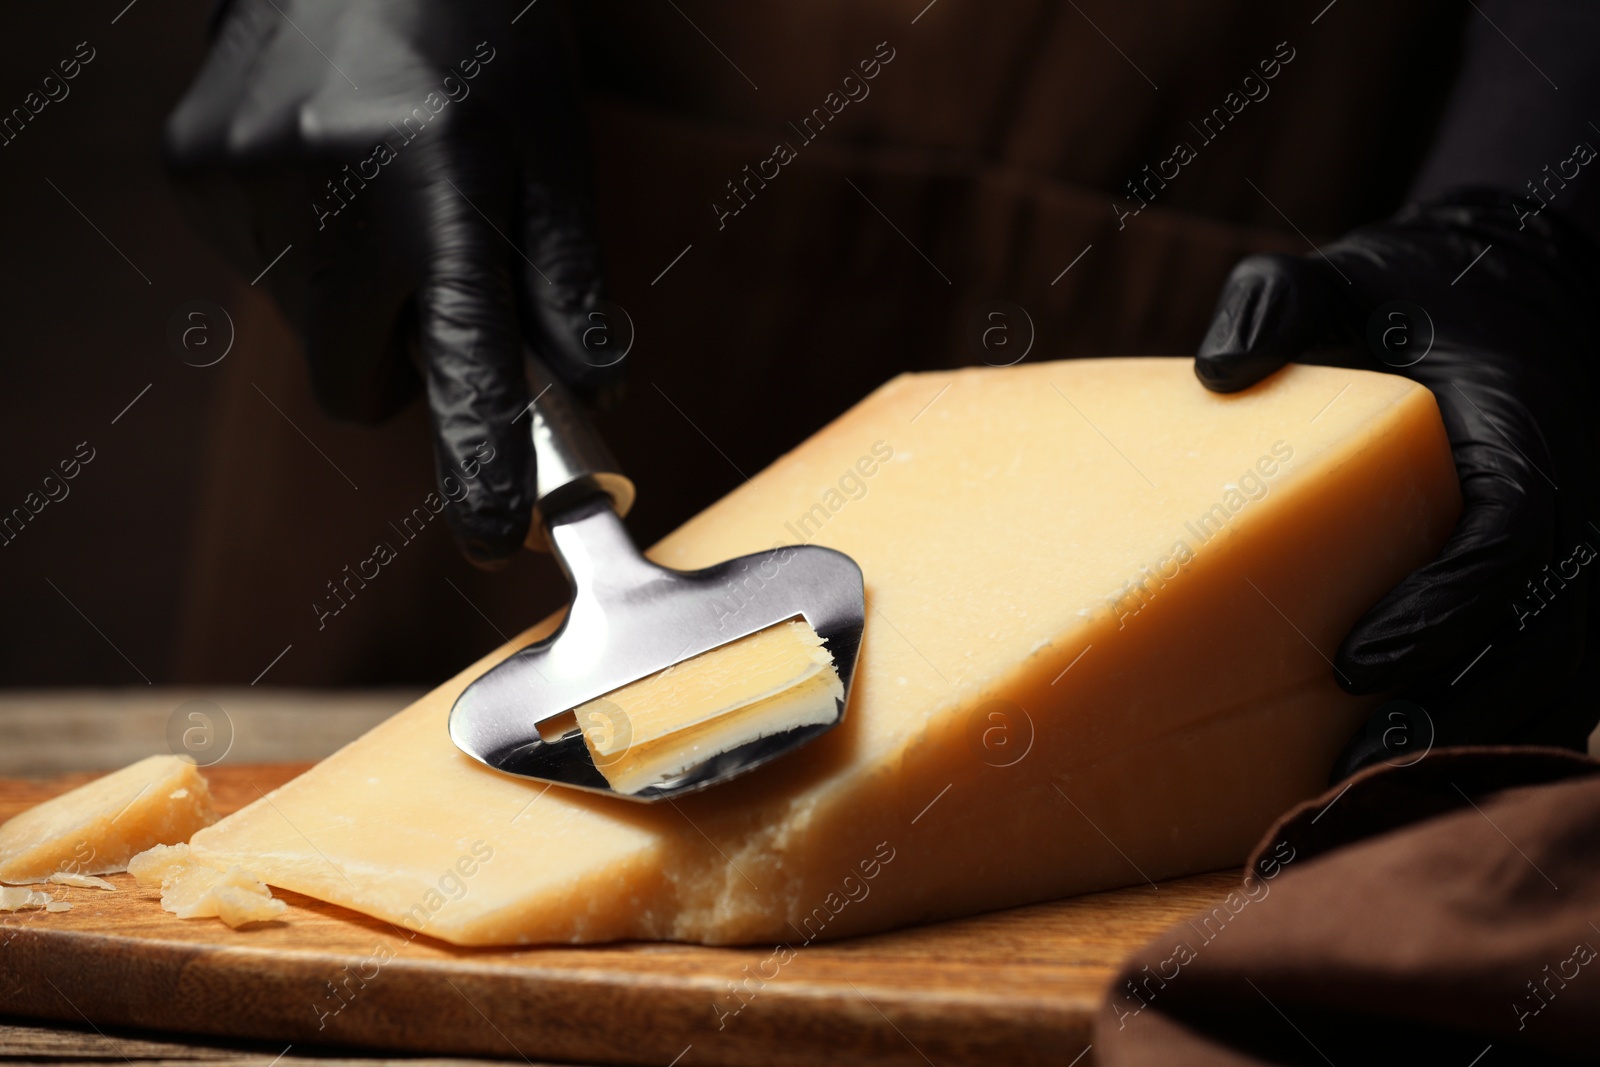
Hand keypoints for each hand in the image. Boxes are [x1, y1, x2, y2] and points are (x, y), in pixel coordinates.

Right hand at [165, 0, 622, 565]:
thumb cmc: (480, 33)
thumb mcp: (553, 142)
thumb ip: (567, 272)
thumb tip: (592, 384)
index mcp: (438, 186)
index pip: (463, 364)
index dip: (483, 460)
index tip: (497, 536)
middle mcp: (327, 193)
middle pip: (358, 382)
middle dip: (406, 360)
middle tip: (439, 275)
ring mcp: (243, 184)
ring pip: (307, 329)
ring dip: (355, 296)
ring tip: (383, 185)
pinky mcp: (193, 170)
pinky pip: (258, 272)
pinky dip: (304, 251)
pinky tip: (331, 168)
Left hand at [1195, 191, 1599, 776]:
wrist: (1520, 301)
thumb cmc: (1416, 300)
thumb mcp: (1347, 275)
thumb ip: (1281, 301)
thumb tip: (1216, 373)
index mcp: (1524, 435)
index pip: (1511, 537)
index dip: (1443, 606)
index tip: (1352, 661)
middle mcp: (1574, 507)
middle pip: (1539, 632)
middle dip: (1450, 704)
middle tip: (1347, 768)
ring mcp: (1584, 558)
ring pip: (1558, 674)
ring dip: (1472, 738)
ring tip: (1366, 795)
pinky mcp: (1570, 594)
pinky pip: (1558, 681)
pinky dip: (1496, 732)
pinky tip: (1416, 781)